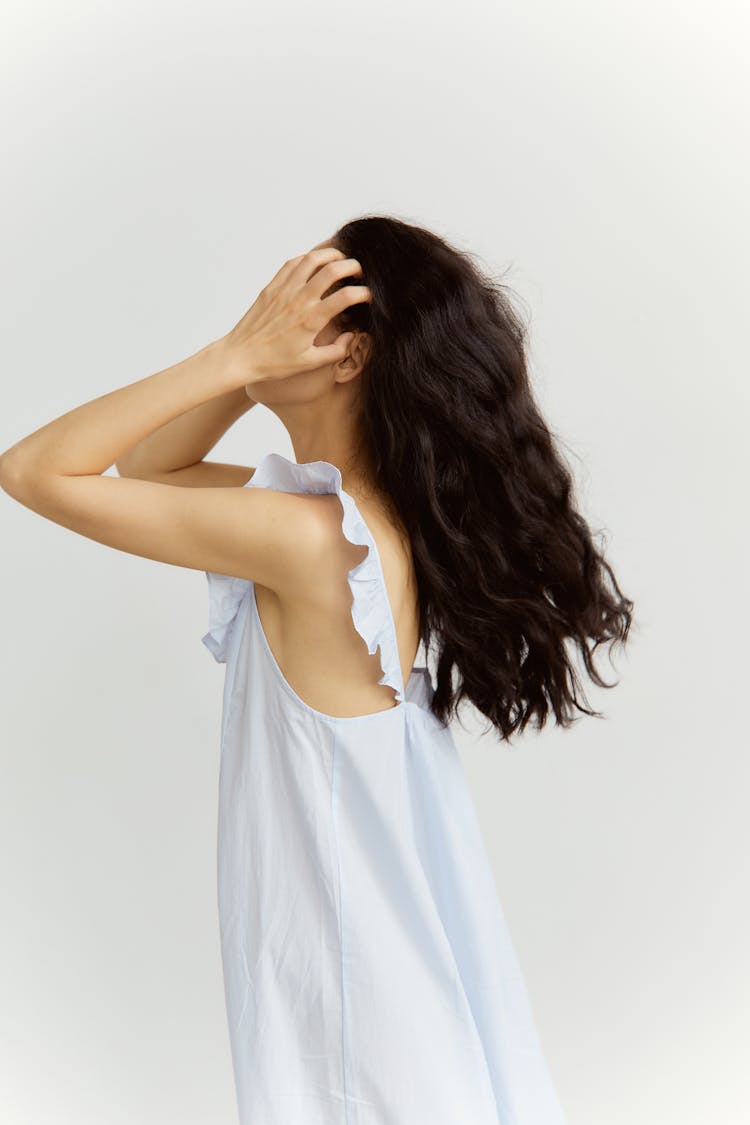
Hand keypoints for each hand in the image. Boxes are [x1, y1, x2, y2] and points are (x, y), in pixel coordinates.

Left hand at [219, 246, 371, 386]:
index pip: (346, 297)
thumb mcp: (309, 363)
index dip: (364, 293)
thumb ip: (336, 351)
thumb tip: (351, 336)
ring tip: (339, 259)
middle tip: (358, 271)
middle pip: (332, 270)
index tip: (368, 296)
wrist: (240, 356)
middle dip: (351, 266)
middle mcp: (299, 300)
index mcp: (311, 320)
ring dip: (330, 255)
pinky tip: (314, 263)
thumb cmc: (274, 363)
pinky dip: (307, 259)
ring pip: (311, 259)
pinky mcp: (271, 287)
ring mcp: (284, 290)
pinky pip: (292, 264)